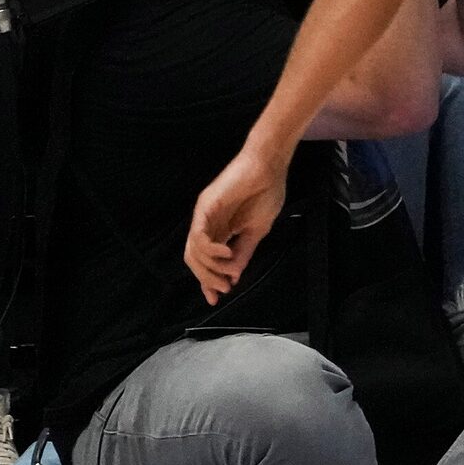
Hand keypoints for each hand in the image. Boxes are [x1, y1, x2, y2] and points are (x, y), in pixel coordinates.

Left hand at [185, 144, 289, 302]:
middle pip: (195, 260)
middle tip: (225, 288)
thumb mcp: (257, 230)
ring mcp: (204, 216)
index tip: (217, 298)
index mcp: (220, 231)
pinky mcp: (205, 207)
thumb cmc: (267, 193)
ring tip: (229, 272)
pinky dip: (210, 250)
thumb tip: (233, 276)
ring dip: (210, 268)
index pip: (206, 261)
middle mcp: (207, 225)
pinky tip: (225, 253)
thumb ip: (243, 252)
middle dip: (207, 278)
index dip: (208, 281)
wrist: (270, 166)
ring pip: (193, 251)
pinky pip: (199, 235)